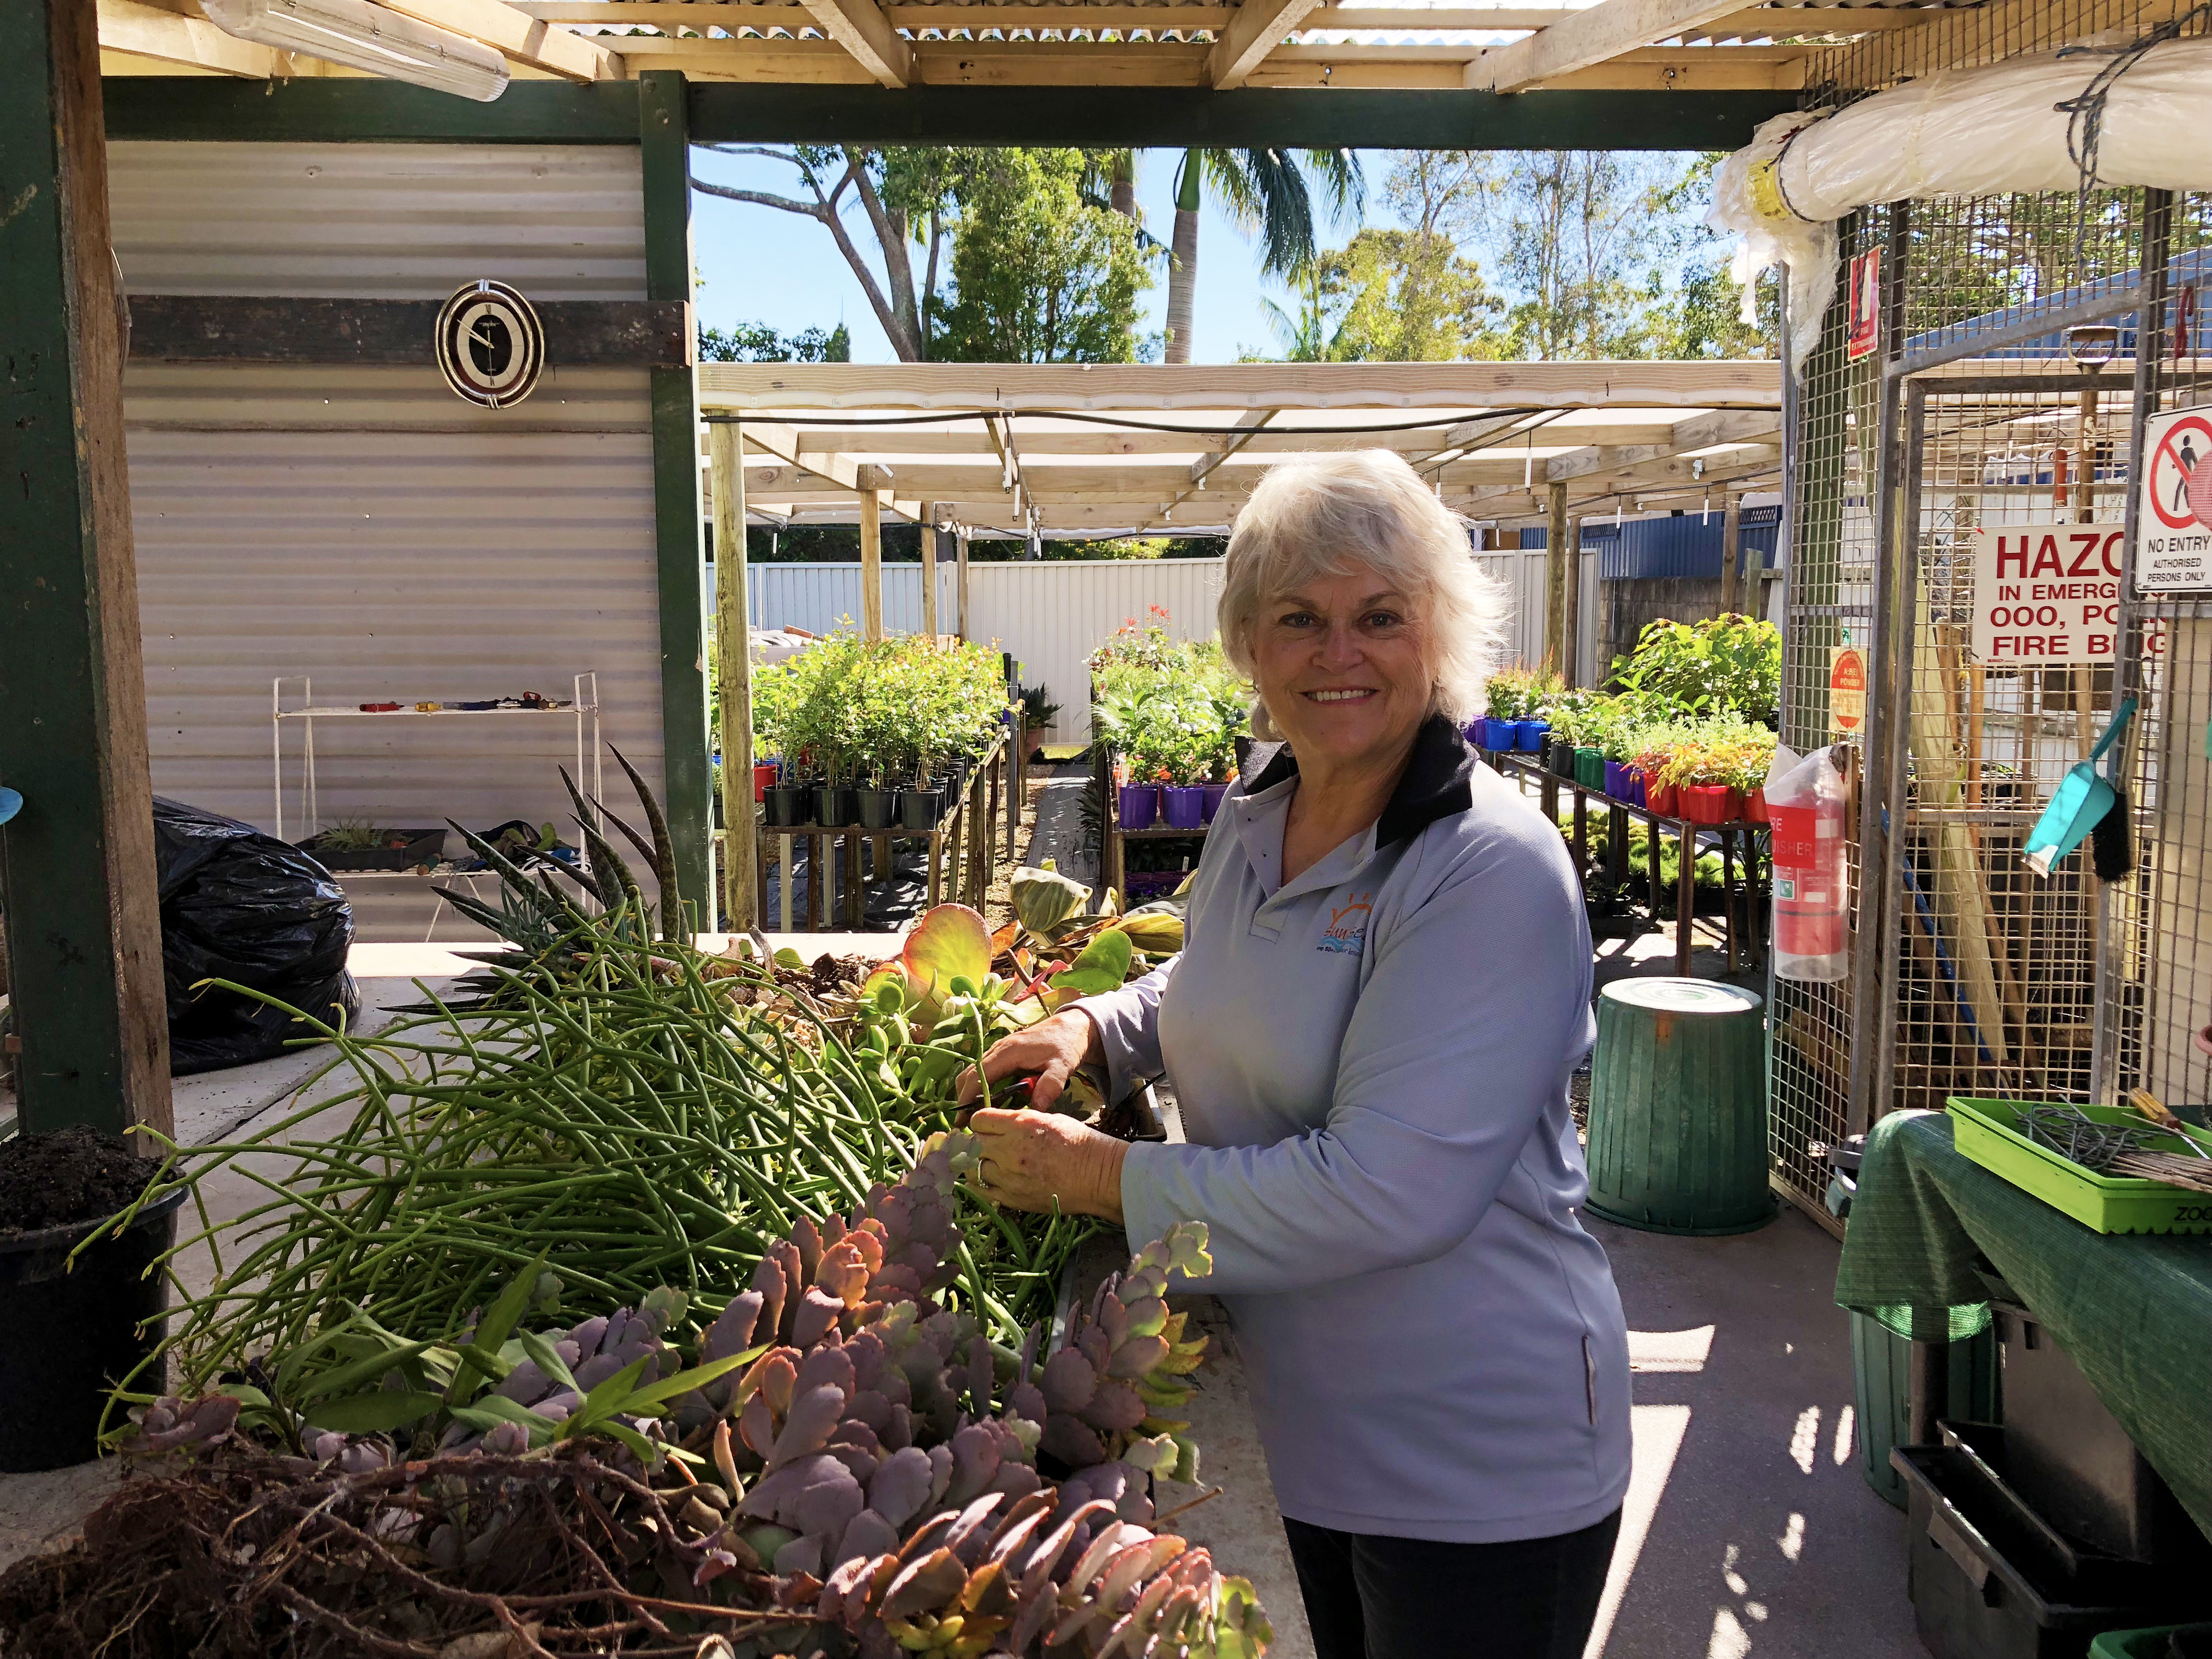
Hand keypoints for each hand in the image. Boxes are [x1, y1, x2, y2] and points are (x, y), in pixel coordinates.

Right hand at [955, 1009, 1101, 1112]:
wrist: (1073, 1026)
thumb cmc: (1066, 1045)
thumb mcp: (1062, 1067)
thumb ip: (1049, 1087)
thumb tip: (1034, 1111)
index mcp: (1008, 1052)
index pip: (978, 1076)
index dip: (967, 1098)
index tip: (962, 1119)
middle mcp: (998, 1050)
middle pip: (970, 1075)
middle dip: (964, 1098)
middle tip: (964, 1124)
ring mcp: (1000, 1050)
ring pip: (975, 1073)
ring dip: (971, 1093)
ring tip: (974, 1117)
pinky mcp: (1005, 1054)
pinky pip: (985, 1071)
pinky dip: (981, 1087)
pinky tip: (988, 1103)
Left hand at [968, 1107, 1126, 1221]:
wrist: (1096, 1175)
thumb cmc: (1078, 1142)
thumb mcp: (1048, 1119)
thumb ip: (1019, 1120)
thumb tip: (999, 1123)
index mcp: (1020, 1125)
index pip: (978, 1120)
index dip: (980, 1122)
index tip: (985, 1126)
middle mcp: (1009, 1149)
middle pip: (973, 1144)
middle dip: (976, 1142)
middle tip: (984, 1144)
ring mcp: (1009, 1176)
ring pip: (973, 1168)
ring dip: (977, 1164)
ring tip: (987, 1162)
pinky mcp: (1012, 1198)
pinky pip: (981, 1190)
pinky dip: (979, 1183)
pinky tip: (987, 1178)